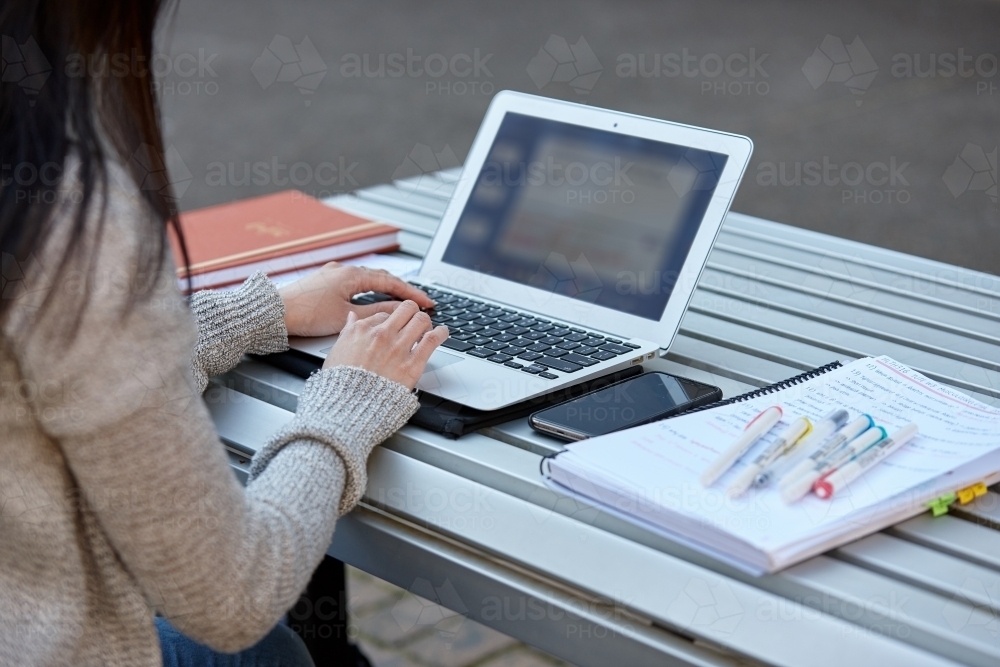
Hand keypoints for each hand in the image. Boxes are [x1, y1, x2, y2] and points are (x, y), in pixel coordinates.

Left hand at [278, 262, 434, 337]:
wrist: (274, 313)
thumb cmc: (306, 315)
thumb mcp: (348, 317)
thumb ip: (377, 312)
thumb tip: (398, 310)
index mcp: (352, 275)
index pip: (392, 283)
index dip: (413, 294)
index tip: (428, 302)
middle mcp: (343, 269)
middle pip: (381, 278)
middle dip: (401, 290)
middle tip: (418, 302)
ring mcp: (332, 273)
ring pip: (366, 280)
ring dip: (384, 290)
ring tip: (398, 301)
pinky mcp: (322, 281)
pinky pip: (352, 283)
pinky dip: (367, 291)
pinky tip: (368, 300)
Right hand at [323, 301, 448, 388]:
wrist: (349, 407)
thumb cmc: (341, 383)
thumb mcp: (337, 351)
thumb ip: (347, 331)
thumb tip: (352, 318)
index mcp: (362, 330)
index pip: (384, 314)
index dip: (393, 320)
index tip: (397, 326)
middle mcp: (381, 335)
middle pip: (406, 309)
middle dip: (412, 313)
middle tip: (415, 322)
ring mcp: (398, 348)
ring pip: (421, 320)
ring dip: (427, 323)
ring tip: (428, 328)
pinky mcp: (412, 364)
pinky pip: (432, 340)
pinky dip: (441, 333)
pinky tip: (443, 333)